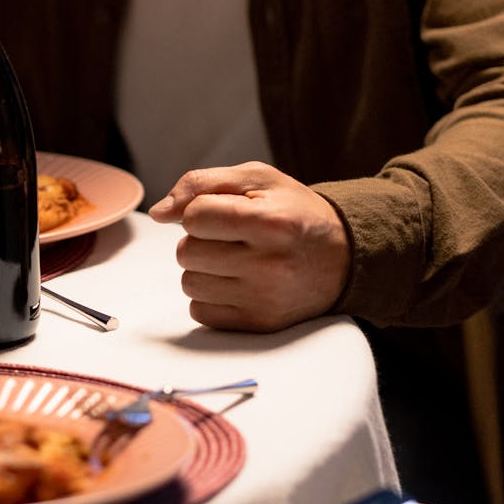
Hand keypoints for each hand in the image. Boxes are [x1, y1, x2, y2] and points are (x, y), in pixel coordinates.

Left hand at [148, 162, 350, 331]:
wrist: (343, 257)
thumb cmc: (293, 212)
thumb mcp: (258, 180)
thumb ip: (202, 184)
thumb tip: (160, 213)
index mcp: (271, 222)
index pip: (195, 217)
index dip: (200, 211)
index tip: (222, 212)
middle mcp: (270, 265)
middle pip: (186, 252)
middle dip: (200, 240)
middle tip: (232, 238)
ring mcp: (264, 299)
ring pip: (189, 283)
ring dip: (203, 269)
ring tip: (236, 260)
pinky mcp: (259, 324)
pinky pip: (200, 312)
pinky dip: (210, 296)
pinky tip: (237, 284)